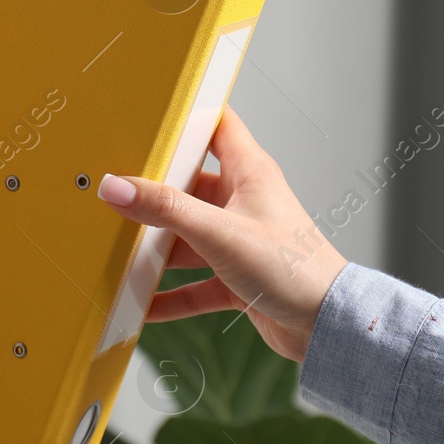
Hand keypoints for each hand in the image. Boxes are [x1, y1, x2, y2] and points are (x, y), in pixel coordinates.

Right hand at [95, 106, 346, 361]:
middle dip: (154, 193)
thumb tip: (118, 187)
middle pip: (189, 187)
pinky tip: (144, 304)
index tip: (148, 117)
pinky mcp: (237, 277)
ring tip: (120, 251)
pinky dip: (170, 294)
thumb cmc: (296, 268)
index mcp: (250, 173)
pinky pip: (194, 283)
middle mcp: (244, 203)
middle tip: (115, 191)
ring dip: (158, 249)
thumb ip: (166, 210)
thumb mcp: (220, 232)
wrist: (327, 326)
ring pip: (187, 237)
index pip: (217, 127)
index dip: (187, 118)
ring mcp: (239, 241)